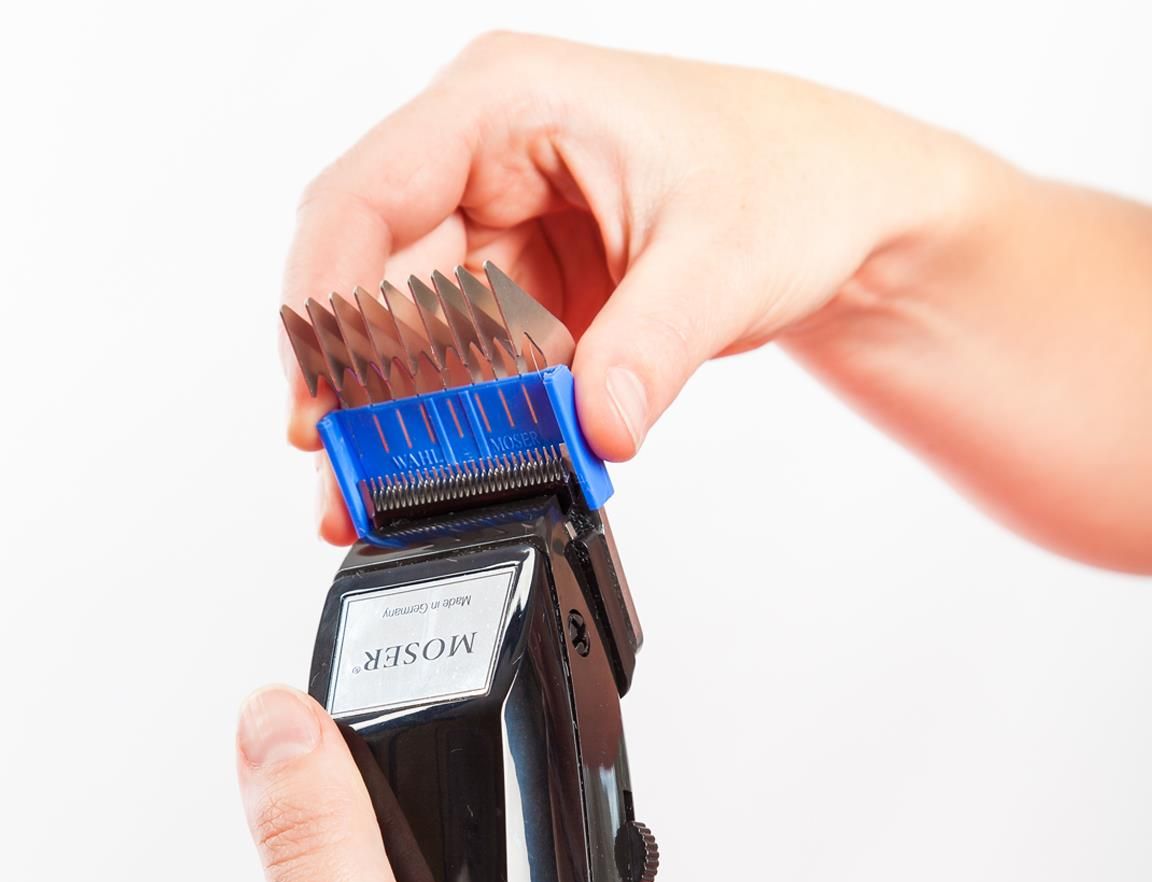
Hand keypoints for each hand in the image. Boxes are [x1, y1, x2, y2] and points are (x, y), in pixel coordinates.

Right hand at [282, 32, 973, 544]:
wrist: (839, 206)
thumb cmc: (789, 176)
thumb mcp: (723, 257)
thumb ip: (650, 347)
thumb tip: (597, 427)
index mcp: (507, 105)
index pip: (365, 198)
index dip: (325, 306)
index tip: (321, 402)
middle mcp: (484, 162)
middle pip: (375, 283)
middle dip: (363, 392)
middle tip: (354, 483)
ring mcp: (501, 231)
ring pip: (416, 336)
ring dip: (411, 420)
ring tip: (398, 498)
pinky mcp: (525, 293)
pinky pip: (471, 365)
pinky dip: (469, 421)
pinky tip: (465, 470)